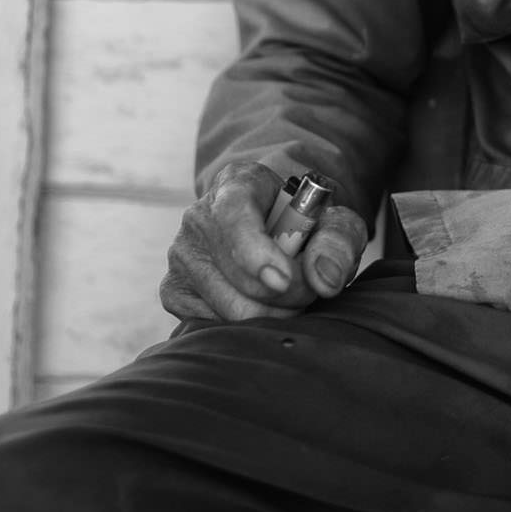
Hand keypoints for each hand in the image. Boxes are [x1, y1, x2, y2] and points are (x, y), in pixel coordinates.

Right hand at [158, 162, 368, 326]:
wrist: (270, 231)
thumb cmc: (303, 226)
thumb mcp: (333, 223)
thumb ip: (338, 243)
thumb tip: (325, 279)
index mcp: (237, 184)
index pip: (234, 215)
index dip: (256, 252)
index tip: (283, 279)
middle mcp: (199, 217)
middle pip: (240, 277)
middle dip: (289, 296)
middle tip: (310, 289)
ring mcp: (181, 255)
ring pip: (229, 309)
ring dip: (273, 315)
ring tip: (287, 296)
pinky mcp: (172, 290)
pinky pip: (213, 326)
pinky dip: (246, 328)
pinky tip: (259, 305)